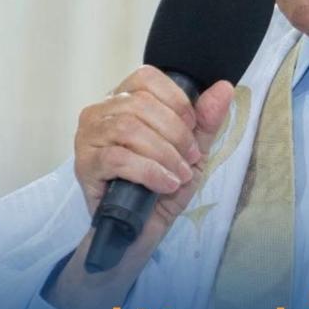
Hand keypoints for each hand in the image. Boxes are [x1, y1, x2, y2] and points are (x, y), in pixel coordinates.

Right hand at [46, 66, 233, 308]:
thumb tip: (224, 88)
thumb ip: (206, 121)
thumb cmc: (160, 187)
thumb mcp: (191, 152)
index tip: (192, 128)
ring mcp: (88, 137)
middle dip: (175, 134)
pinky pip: (118, 158)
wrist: (138, 231)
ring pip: (129, 128)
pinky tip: (165, 185)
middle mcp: (101, 112)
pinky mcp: (84, 165)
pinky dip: (150, 172)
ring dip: (164, 154)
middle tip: (189, 160)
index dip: (176, 101)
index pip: (146, 78)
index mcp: (124, 101)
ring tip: (178, 176)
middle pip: (141, 104)